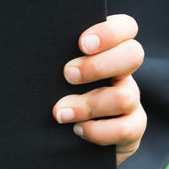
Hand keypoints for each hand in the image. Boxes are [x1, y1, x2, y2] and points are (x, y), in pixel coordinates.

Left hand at [53, 14, 146, 164]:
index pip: (126, 28)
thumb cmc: (48, 95)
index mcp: (107, 50)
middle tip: (68, 74)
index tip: (82, 43)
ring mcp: (131, 99)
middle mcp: (124, 72)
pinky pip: (126, 129)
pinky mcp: (132, 127)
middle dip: (97, 66)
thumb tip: (35, 49)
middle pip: (133, 55)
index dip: (109, 32)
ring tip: (60, 112)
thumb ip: (53, 59)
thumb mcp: (51, 74)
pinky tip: (77, 130)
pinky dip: (98, 131)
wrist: (56, 140)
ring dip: (88, 105)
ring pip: (125, 96)